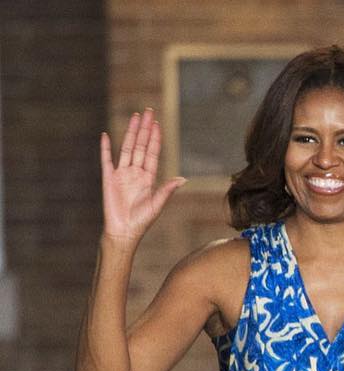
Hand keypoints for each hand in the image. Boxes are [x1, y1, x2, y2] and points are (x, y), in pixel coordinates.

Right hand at [100, 108, 185, 244]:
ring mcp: (121, 174)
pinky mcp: (108, 178)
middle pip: (140, 145)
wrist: (123, 231)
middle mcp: (135, 173)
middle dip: (144, 129)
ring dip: (130, 132)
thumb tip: (183, 179)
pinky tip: (105, 135)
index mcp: (148, 178)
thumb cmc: (141, 221)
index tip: (158, 124)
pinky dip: (105, 148)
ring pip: (126, 147)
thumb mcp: (157, 205)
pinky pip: (106, 160)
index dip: (155, 139)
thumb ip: (167, 190)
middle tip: (148, 112)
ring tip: (134, 117)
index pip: (152, 153)